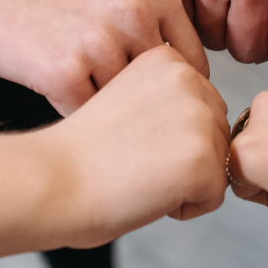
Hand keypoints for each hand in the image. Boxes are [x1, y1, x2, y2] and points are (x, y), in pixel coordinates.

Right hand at [0, 0, 207, 114]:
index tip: (143, 98)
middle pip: (163, 95)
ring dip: (108, 119)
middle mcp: (137, 14)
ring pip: (126, 111)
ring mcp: (100, 41)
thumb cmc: (55, 2)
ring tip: (83, 95)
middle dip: (142, 112)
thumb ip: (162, 36)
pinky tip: (56, 95)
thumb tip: (202, 100)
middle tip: (110, 107)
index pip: (194, 72)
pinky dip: (75, 120)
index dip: (170, 95)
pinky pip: (88, 120)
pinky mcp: (64, 70)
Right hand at [46, 46, 230, 246]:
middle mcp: (189, 79)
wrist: (49, 181)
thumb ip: (169, 99)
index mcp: (168, 58)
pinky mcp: (204, 159)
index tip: (128, 139)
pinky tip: (143, 193)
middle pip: (216, 134)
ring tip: (136, 174)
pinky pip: (213, 197)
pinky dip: (182, 208)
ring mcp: (200, 118)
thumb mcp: (130, 99)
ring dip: (183, 182)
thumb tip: (207, 122)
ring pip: (217, 166)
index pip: (202, 108)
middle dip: (183, 159)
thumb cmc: (78, 151)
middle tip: (131, 160)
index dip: (168, 137)